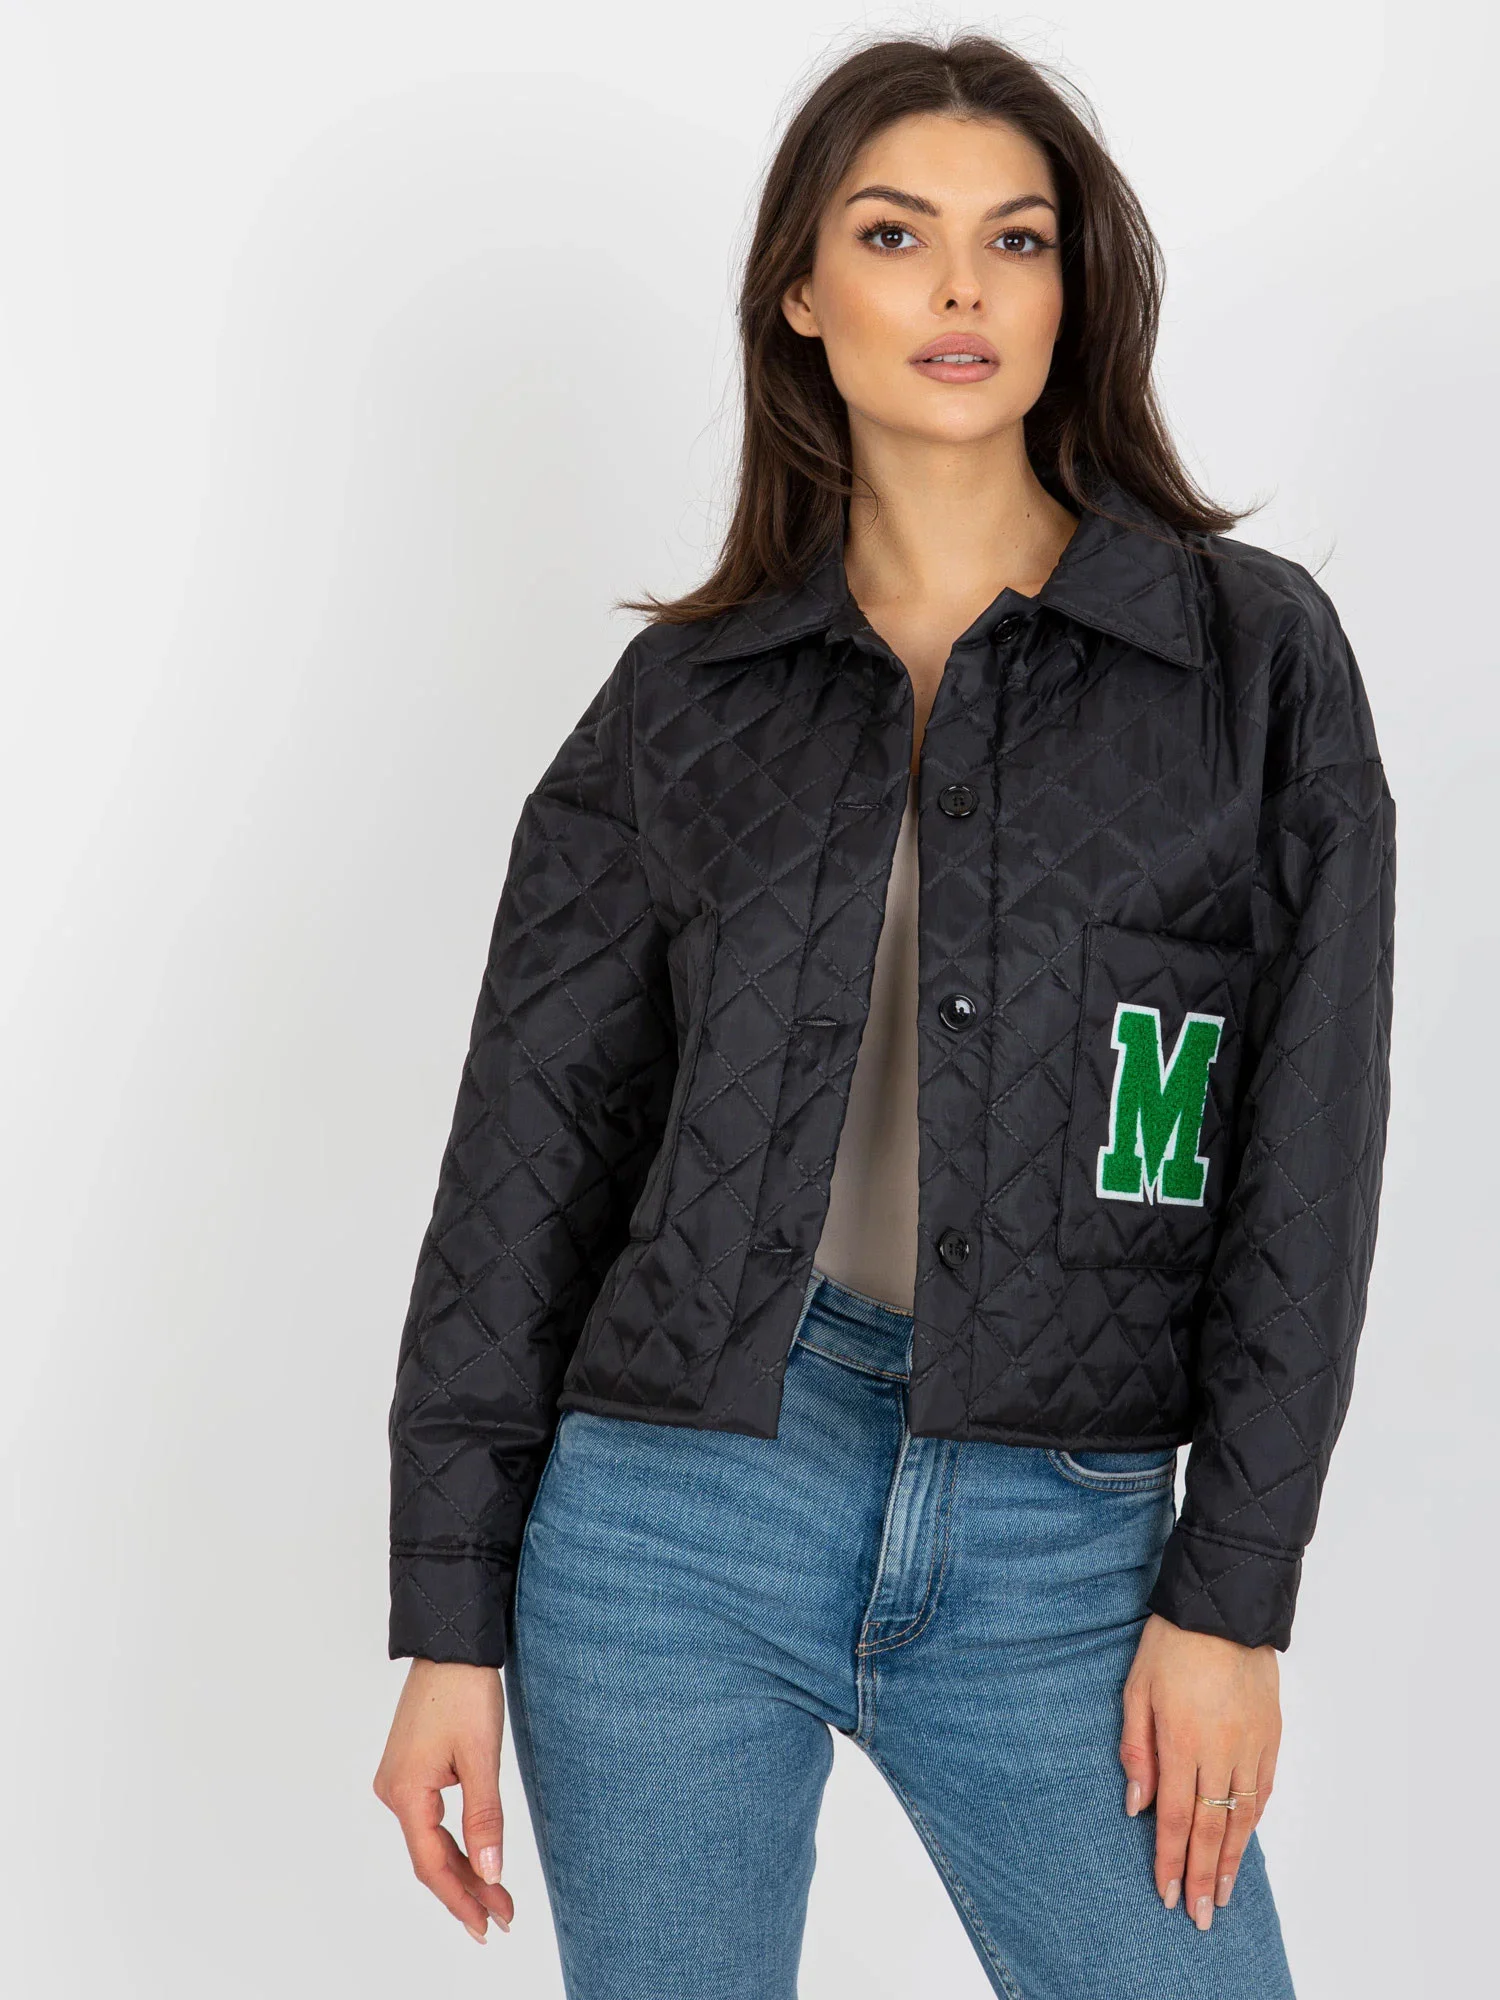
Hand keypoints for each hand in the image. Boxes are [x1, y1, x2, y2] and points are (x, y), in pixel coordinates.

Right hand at [373, 1658, 514, 1943]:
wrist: (450, 1644)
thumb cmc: (465, 1691)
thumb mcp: (482, 1756)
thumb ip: (484, 1818)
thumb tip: (490, 1871)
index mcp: (406, 1792)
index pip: (433, 1864)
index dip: (461, 1900)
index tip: (489, 1925)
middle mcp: (393, 1791)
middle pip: (430, 1857)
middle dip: (467, 1889)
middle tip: (503, 1917)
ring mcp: (398, 1780)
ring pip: (430, 1840)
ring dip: (462, 1867)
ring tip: (496, 1897)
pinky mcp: (409, 1769)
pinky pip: (429, 1819)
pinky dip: (453, 1842)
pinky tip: (475, 1858)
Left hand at [1119, 1612, 1280, 1931]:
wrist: (1223, 1605)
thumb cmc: (1171, 1643)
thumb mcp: (1136, 1688)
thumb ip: (1136, 1749)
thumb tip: (1137, 1806)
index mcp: (1182, 1740)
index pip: (1175, 1817)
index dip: (1170, 1860)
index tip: (1167, 1895)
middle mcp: (1220, 1750)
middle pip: (1211, 1827)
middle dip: (1202, 1875)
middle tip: (1200, 1916)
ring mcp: (1250, 1743)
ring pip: (1242, 1816)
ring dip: (1232, 1859)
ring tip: (1223, 1894)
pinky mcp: (1270, 1733)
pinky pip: (1263, 1788)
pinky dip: (1253, 1820)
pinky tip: (1245, 1841)